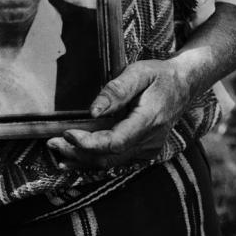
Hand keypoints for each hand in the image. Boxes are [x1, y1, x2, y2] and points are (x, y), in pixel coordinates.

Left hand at [47, 59, 190, 170]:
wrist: (184, 86)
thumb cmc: (159, 75)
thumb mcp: (139, 72)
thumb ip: (117, 90)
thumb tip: (93, 111)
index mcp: (149, 120)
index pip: (116, 141)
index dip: (89, 142)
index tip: (66, 134)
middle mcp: (150, 141)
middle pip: (109, 156)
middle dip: (78, 153)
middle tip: (51, 144)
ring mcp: (148, 149)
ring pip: (112, 163)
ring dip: (83, 160)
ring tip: (57, 153)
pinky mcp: (143, 151)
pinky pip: (117, 161)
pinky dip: (95, 160)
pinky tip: (75, 159)